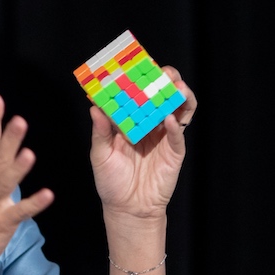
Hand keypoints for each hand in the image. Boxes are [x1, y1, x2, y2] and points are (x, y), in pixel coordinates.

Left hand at [90, 65, 196, 220]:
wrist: (128, 209)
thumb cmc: (111, 181)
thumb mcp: (100, 155)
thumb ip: (100, 132)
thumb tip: (95, 107)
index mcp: (131, 121)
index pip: (138, 94)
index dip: (139, 79)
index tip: (135, 65)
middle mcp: (150, 124)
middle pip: (162, 97)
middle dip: (165, 81)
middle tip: (163, 72)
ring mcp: (164, 136)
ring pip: (178, 110)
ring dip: (179, 96)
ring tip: (176, 87)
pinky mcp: (174, 152)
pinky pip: (178, 136)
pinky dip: (175, 126)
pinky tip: (170, 119)